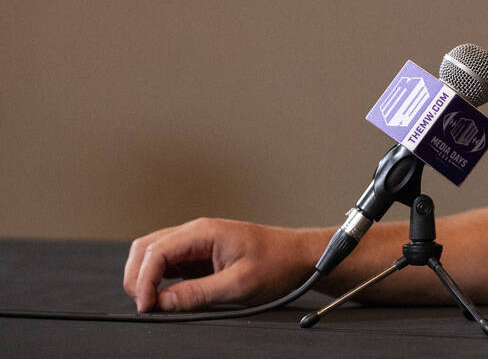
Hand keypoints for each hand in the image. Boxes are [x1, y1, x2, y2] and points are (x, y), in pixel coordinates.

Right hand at [123, 217, 319, 312]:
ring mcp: (197, 242)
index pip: (156, 251)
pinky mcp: (200, 254)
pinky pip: (169, 263)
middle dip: (138, 277)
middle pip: (146, 248)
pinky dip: (159, 279)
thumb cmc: (277, 264)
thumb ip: (198, 293)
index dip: (143, 280)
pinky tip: (167, 296)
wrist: (298, 256)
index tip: (147, 306)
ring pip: (153, 254)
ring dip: (146, 277)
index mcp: (204, 232)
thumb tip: (162, 302)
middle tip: (147, 307)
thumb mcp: (239, 285)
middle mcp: (196, 232)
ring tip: (155, 304)